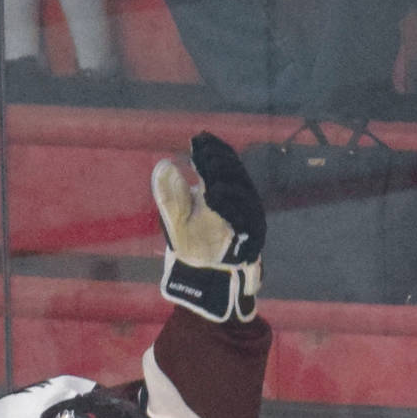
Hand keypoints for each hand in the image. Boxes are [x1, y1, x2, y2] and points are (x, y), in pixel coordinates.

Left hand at [154, 131, 264, 322]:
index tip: (198, 138)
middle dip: (219, 160)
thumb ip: (170, 195)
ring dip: (224, 178)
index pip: (224, 164)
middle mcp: (241, 202)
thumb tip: (164, 165)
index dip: (213, 150)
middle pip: (235, 174)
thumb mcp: (175, 219)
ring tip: (206, 169)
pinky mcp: (252, 237)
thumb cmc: (191, 245)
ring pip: (243, 193)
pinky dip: (230, 205)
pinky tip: (213, 196)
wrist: (203, 278)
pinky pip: (245, 218)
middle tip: (202, 152)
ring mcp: (249, 218)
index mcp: (225, 192)